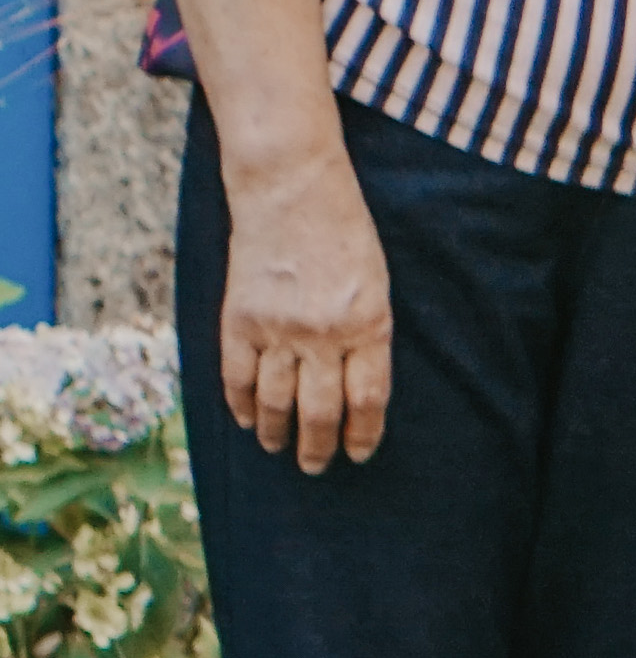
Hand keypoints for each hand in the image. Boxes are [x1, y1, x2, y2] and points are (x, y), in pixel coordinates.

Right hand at [219, 156, 393, 472]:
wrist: (293, 191)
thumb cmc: (345, 234)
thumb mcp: (376, 282)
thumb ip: (367, 333)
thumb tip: (358, 387)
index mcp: (368, 323)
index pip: (368, 399)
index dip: (363, 434)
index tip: (359, 454)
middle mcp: (323, 334)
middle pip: (319, 411)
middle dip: (318, 447)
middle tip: (316, 465)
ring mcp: (277, 330)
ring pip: (274, 403)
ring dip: (277, 433)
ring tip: (280, 448)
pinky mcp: (239, 321)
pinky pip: (236, 379)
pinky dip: (240, 406)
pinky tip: (247, 421)